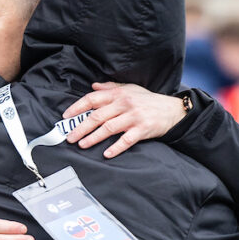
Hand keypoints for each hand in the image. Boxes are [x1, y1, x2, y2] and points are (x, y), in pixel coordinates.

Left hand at [61, 82, 186, 158]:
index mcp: (119, 94)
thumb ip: (110, 88)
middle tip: (70, 137)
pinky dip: (116, 147)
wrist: (172, 110)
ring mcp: (133, 117)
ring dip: (93, 137)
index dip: (77, 107)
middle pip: (97, 116)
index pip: (93, 99)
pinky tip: (106, 153)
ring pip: (108, 128)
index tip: (66, 116)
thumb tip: (93, 86)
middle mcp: (124, 104)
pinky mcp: (142, 129)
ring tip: (82, 145)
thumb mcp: (130, 89)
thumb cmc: (149, 100)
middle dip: (81, 127)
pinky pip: (126, 140)